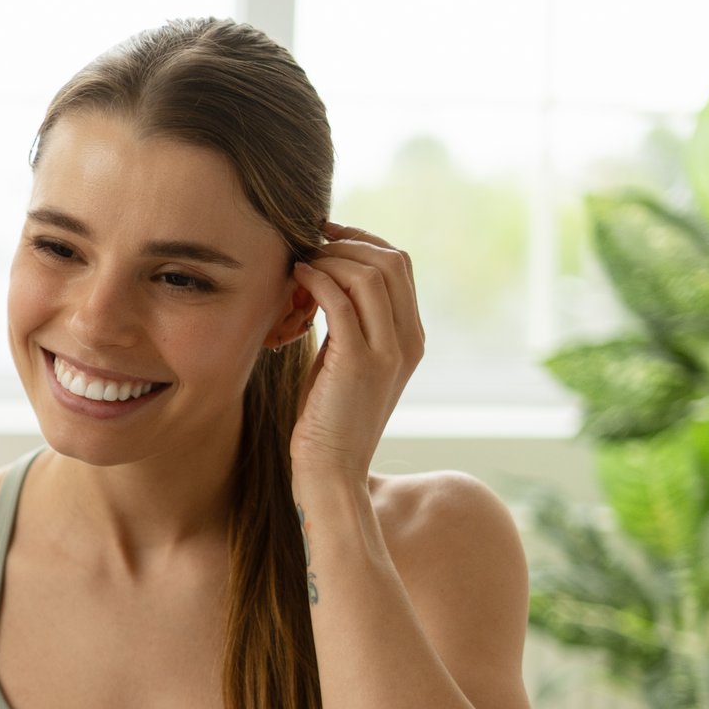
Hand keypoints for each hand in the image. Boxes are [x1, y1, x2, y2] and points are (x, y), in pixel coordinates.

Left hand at [286, 221, 425, 487]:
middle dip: (348, 243)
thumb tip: (323, 284)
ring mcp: (387, 350)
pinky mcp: (358, 362)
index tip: (327, 238)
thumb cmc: (327, 419)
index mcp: (410, 338)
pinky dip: (317, 279)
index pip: (399, 266)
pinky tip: (297, 279)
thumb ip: (348, 325)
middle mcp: (407, 340)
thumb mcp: (345, 364)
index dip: (363, 242)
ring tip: (300, 264)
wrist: (331, 471)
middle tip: (310, 243)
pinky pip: (341, 300)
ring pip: (370, 273)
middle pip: (391, 261)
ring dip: (331, 258)